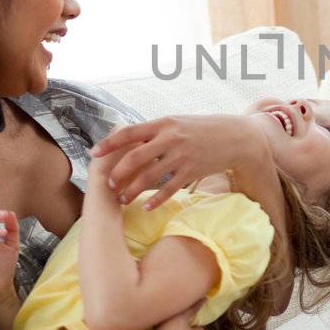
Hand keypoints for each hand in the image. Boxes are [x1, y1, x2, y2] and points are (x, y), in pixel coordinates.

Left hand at [91, 115, 267, 210]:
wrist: (235, 136)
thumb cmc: (202, 129)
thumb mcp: (178, 122)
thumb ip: (155, 131)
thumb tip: (128, 138)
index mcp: (163, 123)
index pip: (129, 133)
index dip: (109, 144)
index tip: (94, 154)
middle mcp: (170, 138)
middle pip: (135, 158)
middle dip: (118, 173)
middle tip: (108, 185)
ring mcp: (182, 156)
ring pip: (149, 177)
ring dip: (132, 190)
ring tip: (122, 200)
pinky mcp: (192, 171)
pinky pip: (170, 189)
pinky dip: (156, 200)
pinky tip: (146, 207)